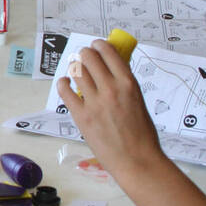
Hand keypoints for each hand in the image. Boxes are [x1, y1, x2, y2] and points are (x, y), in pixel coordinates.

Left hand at [55, 39, 166, 179]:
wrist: (137, 160)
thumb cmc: (142, 134)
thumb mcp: (139, 101)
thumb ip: (125, 86)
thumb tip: (112, 69)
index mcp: (129, 84)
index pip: (110, 53)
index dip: (100, 45)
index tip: (97, 44)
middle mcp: (111, 89)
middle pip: (90, 58)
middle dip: (85, 53)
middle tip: (84, 55)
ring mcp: (94, 102)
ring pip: (77, 72)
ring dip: (75, 66)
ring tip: (76, 68)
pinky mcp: (81, 115)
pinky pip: (65, 91)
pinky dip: (64, 83)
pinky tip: (65, 83)